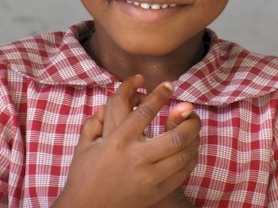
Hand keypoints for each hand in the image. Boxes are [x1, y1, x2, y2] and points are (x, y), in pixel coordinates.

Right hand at [53, 75, 200, 207]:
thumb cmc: (83, 176)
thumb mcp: (85, 146)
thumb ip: (94, 123)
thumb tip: (103, 106)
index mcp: (118, 141)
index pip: (145, 113)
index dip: (160, 96)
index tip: (169, 86)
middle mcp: (136, 158)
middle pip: (175, 137)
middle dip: (189, 121)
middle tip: (190, 110)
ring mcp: (148, 177)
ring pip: (182, 155)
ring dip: (193, 139)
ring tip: (193, 127)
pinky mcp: (155, 192)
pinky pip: (181, 173)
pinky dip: (190, 159)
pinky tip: (190, 149)